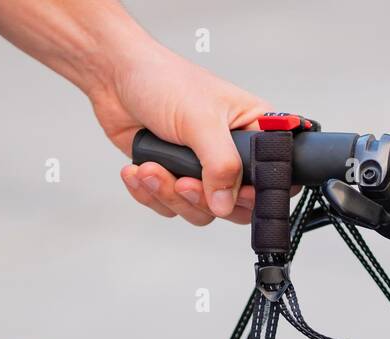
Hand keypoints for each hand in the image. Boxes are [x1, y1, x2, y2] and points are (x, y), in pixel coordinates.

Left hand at [89, 43, 269, 224]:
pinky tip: (139, 169)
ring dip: (169, 195)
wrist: (114, 76)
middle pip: (236, 206)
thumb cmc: (162, 79)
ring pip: (200, 210)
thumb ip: (221, 165)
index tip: (233, 195)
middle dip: (202, 199)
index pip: (274, 177)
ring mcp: (202, 169)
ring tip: (150, 168)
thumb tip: (226, 204)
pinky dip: (150, 193)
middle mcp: (231, 153)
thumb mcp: (200, 120)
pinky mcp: (174, 177)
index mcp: (253, 130)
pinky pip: (170, 207)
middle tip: (183, 182)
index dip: (257, 195)